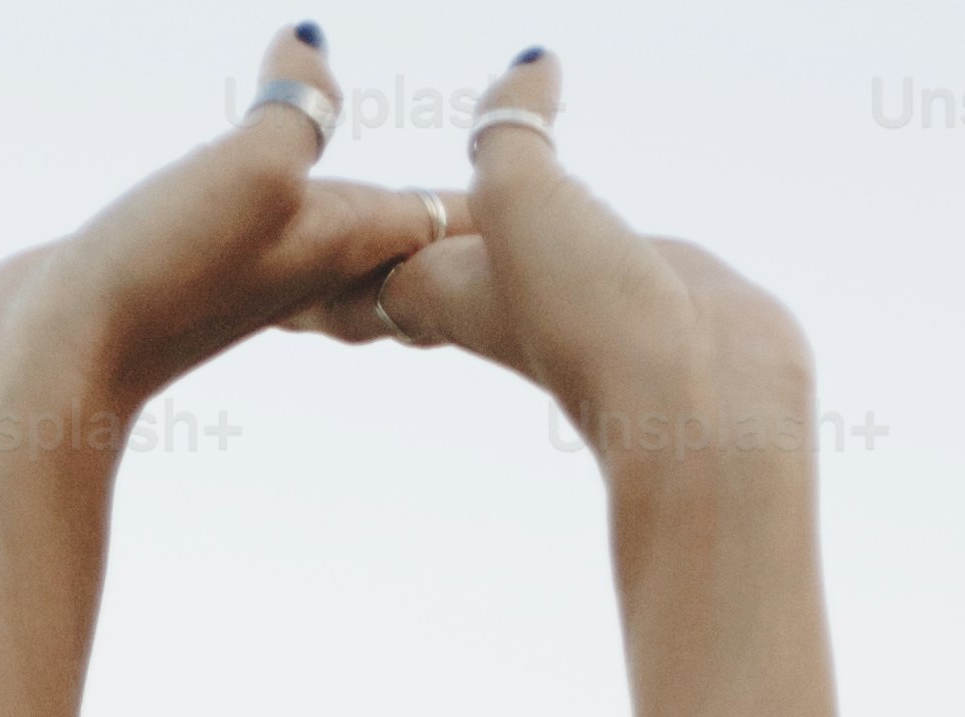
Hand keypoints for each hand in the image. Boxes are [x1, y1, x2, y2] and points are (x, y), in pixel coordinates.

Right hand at [0, 24, 467, 420]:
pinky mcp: (184, 273)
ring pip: (331, 243)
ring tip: (411, 214)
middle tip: (502, 203)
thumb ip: (293, 113)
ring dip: (373, 225)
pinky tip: (275, 205)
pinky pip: (262, 232)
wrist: (52, 372)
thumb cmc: (156, 278)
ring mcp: (242, 276)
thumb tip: (312, 47)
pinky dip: (288, 209)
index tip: (538, 160)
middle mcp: (299, 267)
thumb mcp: (245, 172)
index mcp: (335, 244)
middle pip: (396, 241)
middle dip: (448, 224)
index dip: (495, 193)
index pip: (437, 215)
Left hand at [349, 48, 818, 479]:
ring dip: (465, 241)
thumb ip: (512, 131)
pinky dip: (563, 213)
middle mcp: (498, 302)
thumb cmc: (592, 314)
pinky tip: (573, 204)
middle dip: (373, 265)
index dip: (315, 274)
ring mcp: (565, 300)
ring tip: (438, 226)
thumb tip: (530, 68)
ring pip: (496, 260)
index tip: (269, 284)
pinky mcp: (630, 287)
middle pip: (415, 277)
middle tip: (326, 259)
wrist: (696, 400)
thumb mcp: (522, 197)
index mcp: (444, 291)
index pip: (359, 276)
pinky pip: (576, 239)